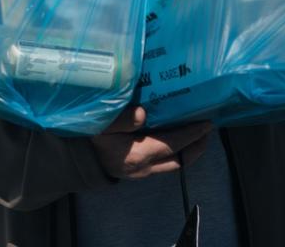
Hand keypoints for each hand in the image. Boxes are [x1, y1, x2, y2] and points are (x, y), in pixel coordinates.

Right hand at [91, 106, 212, 179]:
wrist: (76, 160)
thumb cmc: (90, 137)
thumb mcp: (102, 124)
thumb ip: (122, 119)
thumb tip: (142, 112)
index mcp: (139, 154)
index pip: (174, 144)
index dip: (192, 134)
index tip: (207, 123)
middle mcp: (144, 167)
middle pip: (180, 160)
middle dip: (197, 146)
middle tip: (208, 130)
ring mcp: (142, 172)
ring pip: (174, 165)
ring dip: (188, 151)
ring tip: (197, 135)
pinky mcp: (138, 171)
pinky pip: (164, 165)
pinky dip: (175, 153)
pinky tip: (176, 139)